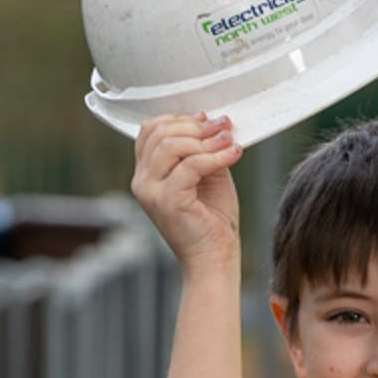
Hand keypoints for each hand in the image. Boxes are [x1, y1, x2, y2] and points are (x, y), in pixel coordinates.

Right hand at [131, 113, 241, 271]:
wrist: (215, 258)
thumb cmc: (213, 220)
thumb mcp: (208, 175)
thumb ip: (203, 150)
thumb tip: (213, 123)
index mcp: (147, 173)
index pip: (149, 131)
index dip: (178, 119)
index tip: (207, 119)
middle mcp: (143, 181)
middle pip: (159, 133)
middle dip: (195, 126)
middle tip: (223, 128)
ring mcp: (151, 191)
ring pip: (171, 145)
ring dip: (205, 139)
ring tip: (229, 142)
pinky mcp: (167, 200)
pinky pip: (191, 165)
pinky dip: (216, 156)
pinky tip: (235, 153)